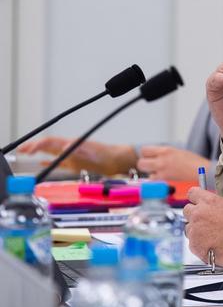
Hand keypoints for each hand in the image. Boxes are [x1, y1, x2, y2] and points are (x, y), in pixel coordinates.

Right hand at [18, 136, 136, 174]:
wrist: (117, 160)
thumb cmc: (107, 154)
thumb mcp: (92, 151)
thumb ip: (78, 149)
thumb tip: (63, 147)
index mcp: (73, 144)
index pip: (51, 142)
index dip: (38, 145)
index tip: (29, 149)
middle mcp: (70, 149)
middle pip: (48, 146)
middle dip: (34, 146)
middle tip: (21, 149)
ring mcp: (72, 156)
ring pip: (51, 153)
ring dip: (38, 153)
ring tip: (26, 152)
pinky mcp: (75, 164)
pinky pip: (59, 162)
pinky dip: (48, 162)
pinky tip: (41, 163)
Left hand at [137, 145, 207, 180]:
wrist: (203, 170)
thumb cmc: (193, 162)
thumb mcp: (177, 152)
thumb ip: (164, 154)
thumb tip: (154, 157)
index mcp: (165, 150)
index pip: (144, 150)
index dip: (145, 155)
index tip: (149, 157)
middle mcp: (162, 160)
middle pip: (141, 163)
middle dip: (145, 166)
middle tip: (152, 168)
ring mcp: (163, 171)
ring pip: (147, 175)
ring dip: (152, 176)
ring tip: (162, 175)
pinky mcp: (166, 181)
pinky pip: (155, 183)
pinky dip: (158, 183)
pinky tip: (166, 181)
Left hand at [183, 187, 222, 268]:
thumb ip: (220, 204)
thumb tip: (216, 207)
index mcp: (210, 201)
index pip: (192, 193)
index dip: (195, 198)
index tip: (198, 202)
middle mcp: (199, 213)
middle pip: (187, 210)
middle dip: (194, 215)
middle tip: (205, 222)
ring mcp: (195, 229)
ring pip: (188, 228)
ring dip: (196, 231)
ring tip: (210, 237)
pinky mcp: (193, 244)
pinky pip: (192, 243)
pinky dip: (199, 245)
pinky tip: (211, 246)